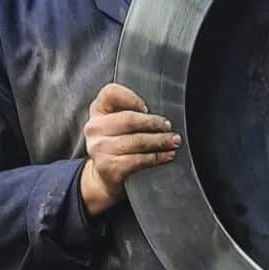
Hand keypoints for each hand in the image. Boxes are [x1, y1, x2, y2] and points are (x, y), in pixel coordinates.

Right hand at [79, 82, 180, 216]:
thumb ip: (130, 111)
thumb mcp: (117, 123)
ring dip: (160, 141)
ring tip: (173, 141)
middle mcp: (94, 128)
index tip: (147, 108)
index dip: (131, 98)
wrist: (104, 176)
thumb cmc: (117, 144)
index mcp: (97, 111)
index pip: (110, 93)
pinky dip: (157, 157)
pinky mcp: (108, 167)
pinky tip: (167, 155)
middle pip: (129, 119)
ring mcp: (99, 149)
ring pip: (137, 141)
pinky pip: (139, 160)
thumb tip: (160, 114)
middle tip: (168, 127)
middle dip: (153, 123)